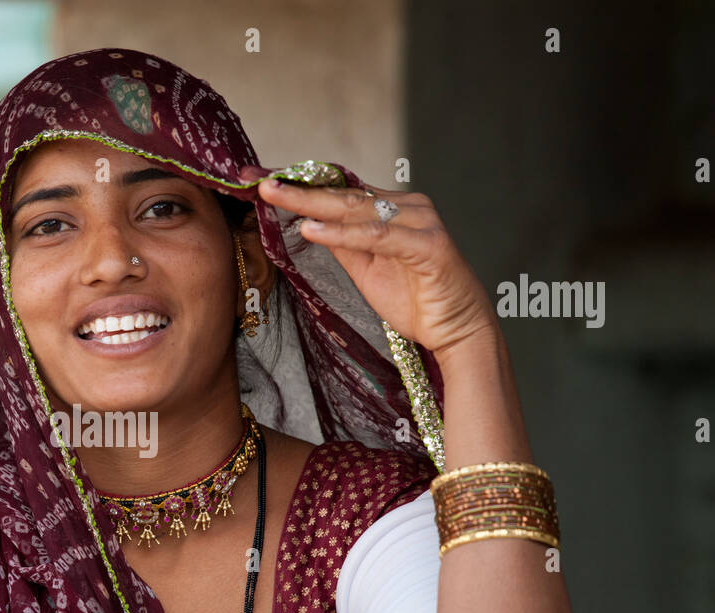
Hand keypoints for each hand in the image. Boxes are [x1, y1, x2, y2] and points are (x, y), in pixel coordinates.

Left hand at [252, 171, 497, 355]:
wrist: (456, 329)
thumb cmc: (416, 300)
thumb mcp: (365, 269)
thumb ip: (343, 244)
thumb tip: (309, 223)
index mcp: (391, 209)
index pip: (338, 190)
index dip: (299, 185)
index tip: (258, 182)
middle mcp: (407, 206)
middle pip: (342, 193)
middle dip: (296, 186)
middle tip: (257, 180)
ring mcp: (419, 222)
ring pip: (357, 209)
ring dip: (312, 202)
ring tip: (275, 196)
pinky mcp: (429, 245)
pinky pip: (378, 236)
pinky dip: (342, 233)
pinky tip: (312, 229)